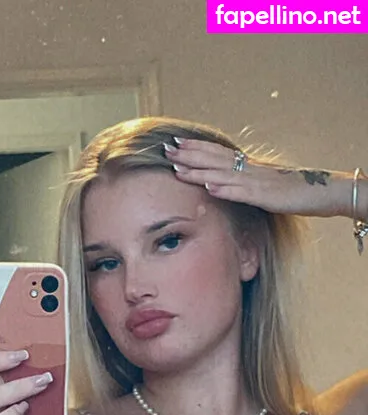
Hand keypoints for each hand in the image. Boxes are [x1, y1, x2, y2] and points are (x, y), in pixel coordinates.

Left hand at [164, 138, 355, 218]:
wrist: (324, 192)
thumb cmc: (294, 192)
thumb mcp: (265, 186)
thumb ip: (246, 184)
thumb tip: (226, 184)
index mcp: (250, 167)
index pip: (218, 153)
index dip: (197, 147)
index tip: (175, 142)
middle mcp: (251, 170)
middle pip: (215, 159)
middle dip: (190, 154)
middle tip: (166, 148)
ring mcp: (258, 182)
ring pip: (224, 174)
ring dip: (200, 171)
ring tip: (178, 168)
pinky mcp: (267, 197)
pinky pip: (243, 193)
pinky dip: (226, 189)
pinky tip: (210, 187)